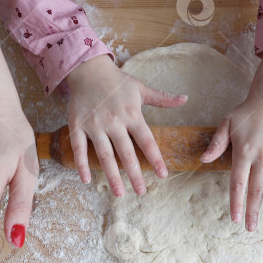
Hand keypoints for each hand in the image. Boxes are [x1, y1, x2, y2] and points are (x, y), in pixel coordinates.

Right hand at [66, 55, 186, 194]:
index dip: (155, 158)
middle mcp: (114, 121)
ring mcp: (95, 125)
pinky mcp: (77, 126)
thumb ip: (162, 98)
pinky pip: (79, 148)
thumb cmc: (117, 81)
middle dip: (135, 174)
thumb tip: (185, 99)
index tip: (163, 175)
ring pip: (104, 154)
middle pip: (126, 153)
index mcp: (132, 114)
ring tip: (119, 193)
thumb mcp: (141, 88)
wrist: (88, 69)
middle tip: (142, 192)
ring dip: (112, 175)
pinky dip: (81, 164)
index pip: (147, 140)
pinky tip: (87, 179)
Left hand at [201, 50, 262, 230]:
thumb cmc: (248, 111)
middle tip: (251, 229)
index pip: (238, 183)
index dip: (236, 203)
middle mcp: (262, 156)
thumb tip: (203, 160)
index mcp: (243, 151)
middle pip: (257, 190)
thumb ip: (216, 144)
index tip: (236, 219)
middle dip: (253, 212)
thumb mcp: (227, 123)